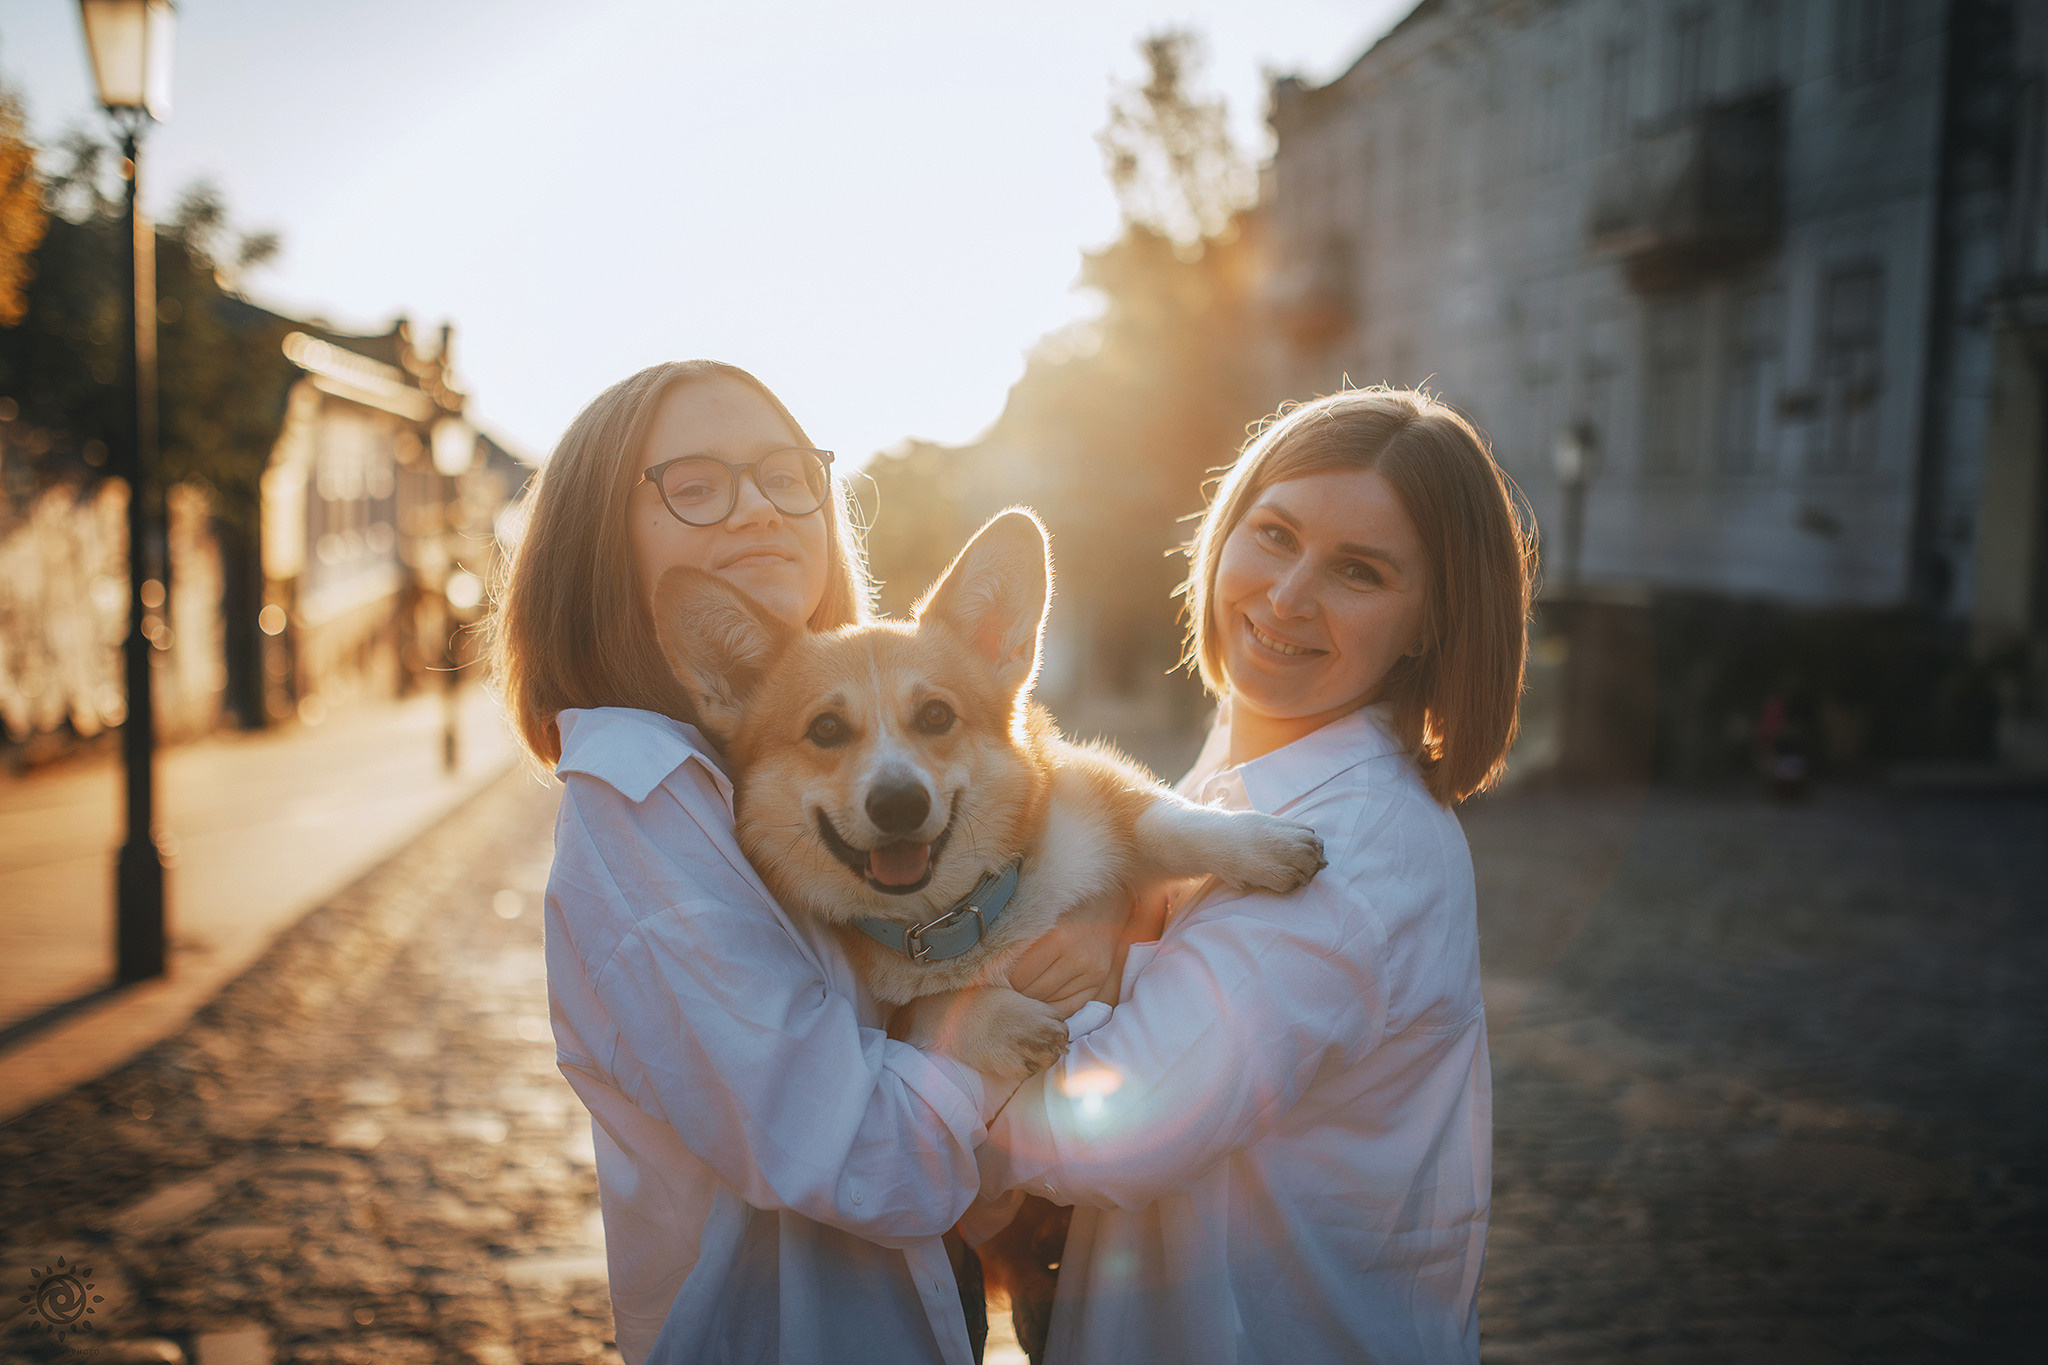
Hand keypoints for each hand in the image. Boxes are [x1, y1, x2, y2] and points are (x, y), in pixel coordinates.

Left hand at [1009, 887, 1132, 1018]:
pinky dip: (1051, 1006)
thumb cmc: (1063, 910)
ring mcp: (1090, 973)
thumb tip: (990, 975)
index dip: (1005, 979)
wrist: (1104, 903)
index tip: (999, 974)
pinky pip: (1066, 1009)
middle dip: (1018, 990)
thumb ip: (1018, 944)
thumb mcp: (1040, 919)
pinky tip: (1045, 995)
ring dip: (1033, 998)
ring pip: (1047, 1003)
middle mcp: (1077, 957)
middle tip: (1012, 982)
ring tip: (1029, 984)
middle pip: (1032, 992)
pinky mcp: (1098, 983)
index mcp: (1058, 937)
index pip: (1018, 977)